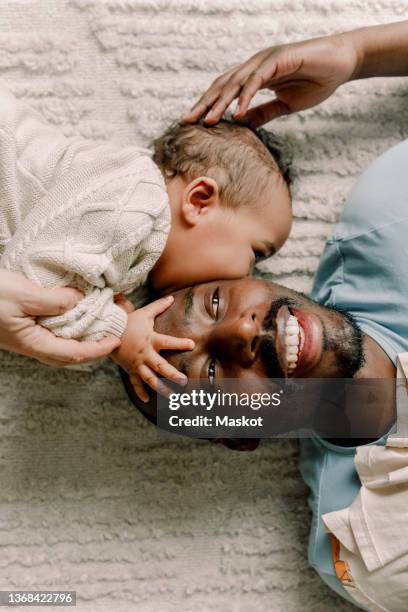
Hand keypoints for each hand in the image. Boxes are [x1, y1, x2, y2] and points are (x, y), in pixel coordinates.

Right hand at [0, 269, 119, 365]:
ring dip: (82, 337)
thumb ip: (55, 301)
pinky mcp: (21, 327)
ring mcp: (26, 337)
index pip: (75, 353)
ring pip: (61, 345)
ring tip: (98, 323)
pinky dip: (68, 326)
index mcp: (33, 343)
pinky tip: (74, 313)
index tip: (116, 341)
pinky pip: (51, 333)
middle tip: (112, 333)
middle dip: (94, 347)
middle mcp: (31, 344)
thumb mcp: (24, 294)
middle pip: (70, 355)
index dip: (98, 349)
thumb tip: (80, 301)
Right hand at [111, 295, 194, 401]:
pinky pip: (135, 383)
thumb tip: (171, 298)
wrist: (107, 331)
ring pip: (150, 379)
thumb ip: (158, 306)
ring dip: (161, 388)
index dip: (179, 343)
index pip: (167, 341)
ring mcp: (137, 364)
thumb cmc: (128, 322)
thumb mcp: (144, 313)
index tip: (192, 344)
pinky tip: (147, 400)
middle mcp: (145, 354)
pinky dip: (140, 392)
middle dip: (172, 375)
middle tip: (183, 381)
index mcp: (150, 340)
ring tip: (172, 397)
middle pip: (160, 366)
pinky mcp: (130, 370)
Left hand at [184, 33, 358, 126]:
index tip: (193, 123)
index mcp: (254, 76)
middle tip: (188, 121)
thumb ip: (262, 113)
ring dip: (220, 102)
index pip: (224, 91)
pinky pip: (257, 80)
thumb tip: (242, 125)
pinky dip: (245, 96)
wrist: (342, 64)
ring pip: (235, 82)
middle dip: (204, 104)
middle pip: (223, 85)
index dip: (208, 106)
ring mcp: (265, 61)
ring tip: (208, 120)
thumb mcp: (284, 105)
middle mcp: (255, 66)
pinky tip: (237, 112)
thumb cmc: (316, 82)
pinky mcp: (278, 59)